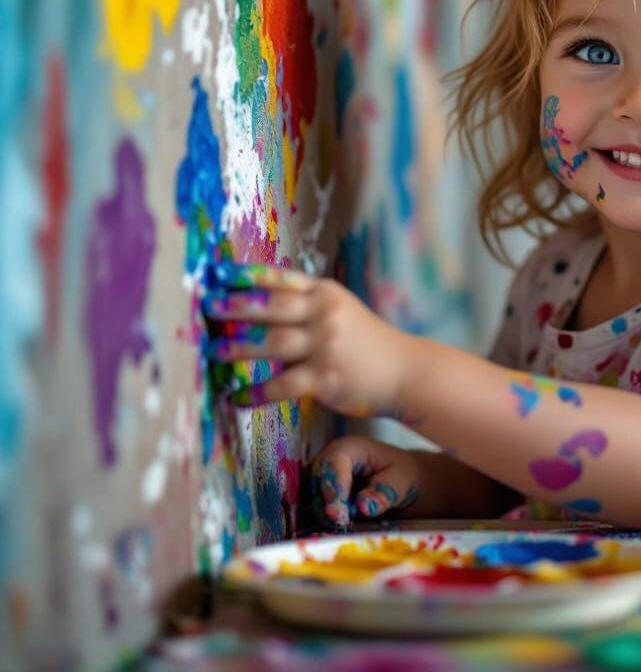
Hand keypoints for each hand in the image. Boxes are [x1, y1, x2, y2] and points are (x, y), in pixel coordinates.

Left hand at [200, 261, 415, 416]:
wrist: (403, 371)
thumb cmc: (365, 341)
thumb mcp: (340, 309)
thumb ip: (306, 304)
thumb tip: (255, 306)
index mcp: (325, 293)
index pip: (281, 279)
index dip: (247, 276)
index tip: (217, 274)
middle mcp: (325, 314)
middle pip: (271, 306)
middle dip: (235, 306)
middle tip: (207, 308)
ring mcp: (326, 346)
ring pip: (271, 344)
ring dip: (237, 347)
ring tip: (211, 351)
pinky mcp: (325, 379)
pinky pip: (281, 385)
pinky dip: (255, 393)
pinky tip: (236, 397)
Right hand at [311, 435, 425, 527]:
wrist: (399, 481)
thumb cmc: (401, 475)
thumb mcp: (400, 482)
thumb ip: (383, 493)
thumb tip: (363, 506)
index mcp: (350, 447)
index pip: (333, 464)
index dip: (333, 489)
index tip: (337, 514)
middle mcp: (330, 458)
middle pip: (316, 481)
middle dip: (326, 504)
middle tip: (342, 523)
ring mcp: (321, 475)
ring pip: (311, 496)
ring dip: (324, 513)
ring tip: (345, 523)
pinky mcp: (319, 492)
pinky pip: (313, 507)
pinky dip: (324, 517)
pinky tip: (340, 524)